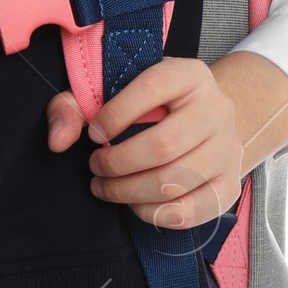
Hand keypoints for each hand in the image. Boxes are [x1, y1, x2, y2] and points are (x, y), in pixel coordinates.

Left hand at [46, 51, 287, 229]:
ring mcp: (228, 149)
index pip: (152, 88)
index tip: (93, 134)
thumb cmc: (150, 106)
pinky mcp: (229, 184)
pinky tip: (135, 203)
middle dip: (117, 163)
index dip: (114, 115)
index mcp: (189, 75)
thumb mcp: (114, 91)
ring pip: (175, 181)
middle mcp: (217, 109)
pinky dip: (154, 213)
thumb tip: (57, 140)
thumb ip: (75, 106)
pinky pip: (190, 210)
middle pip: (163, 146)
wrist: (203, 122)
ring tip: (107, 187)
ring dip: (129, 192)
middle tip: (96, 168)